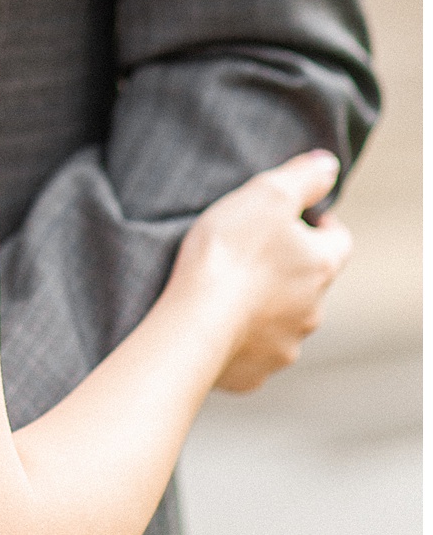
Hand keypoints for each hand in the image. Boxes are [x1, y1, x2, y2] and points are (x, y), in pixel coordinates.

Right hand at [169, 149, 351, 391]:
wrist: (195, 321)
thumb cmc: (229, 254)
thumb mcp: (265, 195)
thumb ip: (302, 177)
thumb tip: (328, 165)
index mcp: (321, 265)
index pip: (338, 239)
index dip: (318, 223)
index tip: (292, 216)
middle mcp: (313, 308)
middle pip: (310, 280)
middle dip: (287, 265)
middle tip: (249, 249)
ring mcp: (287, 343)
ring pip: (284, 317)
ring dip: (266, 302)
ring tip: (226, 286)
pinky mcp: (257, 369)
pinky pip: (255, 349)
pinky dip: (242, 335)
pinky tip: (215, 320)